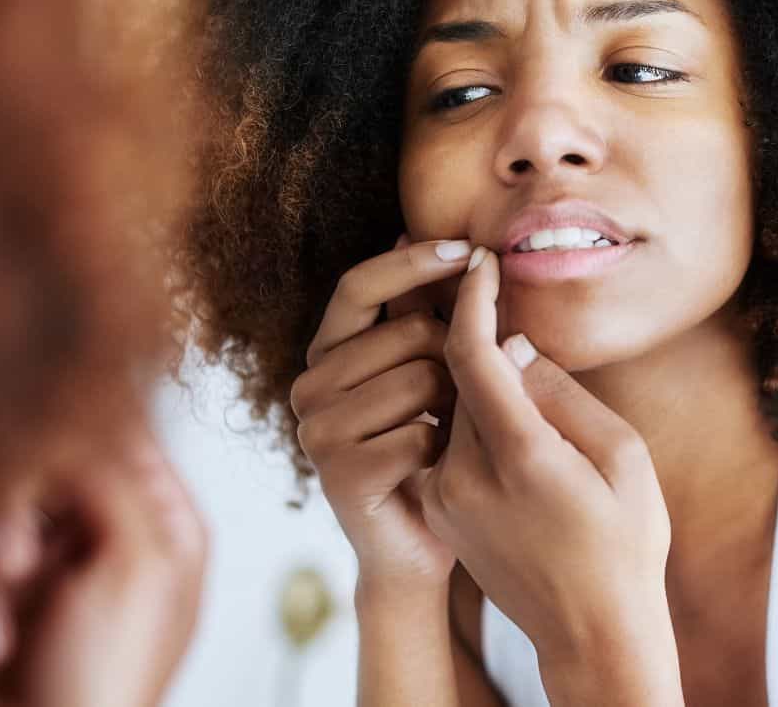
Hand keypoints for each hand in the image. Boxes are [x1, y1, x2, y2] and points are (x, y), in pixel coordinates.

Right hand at [0, 433, 206, 706]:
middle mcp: (119, 553)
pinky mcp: (7, 616)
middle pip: (63, 485)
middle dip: (26, 516)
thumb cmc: (108, 687)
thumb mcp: (135, 565)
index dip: (94, 443)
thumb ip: (116, 486)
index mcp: (172, 536)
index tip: (53, 439)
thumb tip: (91, 426)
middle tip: (15, 554)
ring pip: (9, 527)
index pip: (139, 451)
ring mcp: (61, 585)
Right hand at [291, 234, 470, 589]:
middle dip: (458, 356)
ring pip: (421, 379)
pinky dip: (449, 448)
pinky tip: (442, 466)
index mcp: (325, 355)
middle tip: (464, 397)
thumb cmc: (432, 448)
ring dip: (458, 404)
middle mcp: (308, 388)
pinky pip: (422, 432)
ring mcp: (316, 433)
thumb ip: (418, 313)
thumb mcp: (426, 373)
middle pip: (409, 333)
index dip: (413, 262)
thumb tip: (411, 231)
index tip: (469, 250)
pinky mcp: (338, 475)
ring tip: (453, 433)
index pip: (358, 286)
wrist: (419, 546)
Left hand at [421, 247, 674, 666]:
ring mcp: (446, 498)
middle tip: (513, 316)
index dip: (473, 301)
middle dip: (486, 345)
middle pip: (461, 379)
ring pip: (455, 411)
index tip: (483, 264)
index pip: (472, 353)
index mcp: (518, 455)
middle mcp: (466, 475)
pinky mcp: (441, 513)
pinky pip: (450, 445)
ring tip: (531, 396)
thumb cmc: (625, 542)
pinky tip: (514, 432)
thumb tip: (516, 347)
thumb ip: (563, 392)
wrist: (592, 631)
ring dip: (485, 390)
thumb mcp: (623, 456)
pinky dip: (475, 424)